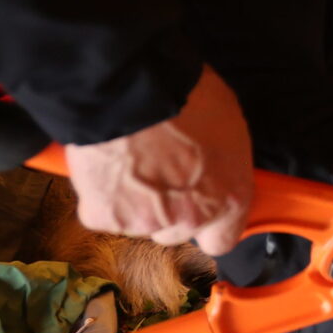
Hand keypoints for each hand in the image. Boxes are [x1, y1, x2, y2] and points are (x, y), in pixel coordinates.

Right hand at [62, 64, 255, 256]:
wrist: (130, 91)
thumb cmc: (186, 99)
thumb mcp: (229, 128)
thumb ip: (223, 166)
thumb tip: (214, 173)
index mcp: (228, 198)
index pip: (221, 240)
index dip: (208, 224)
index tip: (199, 206)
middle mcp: (189, 218)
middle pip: (175, 230)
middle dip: (168, 208)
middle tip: (159, 170)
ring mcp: (145, 221)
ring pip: (138, 221)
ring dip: (134, 200)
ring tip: (130, 160)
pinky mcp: (105, 216)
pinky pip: (103, 212)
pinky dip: (102, 194)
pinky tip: (107, 166)